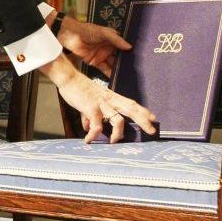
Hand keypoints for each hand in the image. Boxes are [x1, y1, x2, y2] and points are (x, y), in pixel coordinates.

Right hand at [39, 54, 156, 143]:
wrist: (68, 78)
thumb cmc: (78, 88)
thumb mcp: (88, 102)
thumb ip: (90, 115)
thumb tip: (89, 127)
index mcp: (111, 97)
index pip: (131, 103)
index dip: (143, 110)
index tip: (153, 118)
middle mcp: (110, 100)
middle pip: (131, 109)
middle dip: (143, 120)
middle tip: (152, 130)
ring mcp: (101, 104)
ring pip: (118, 120)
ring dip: (118, 133)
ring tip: (114, 142)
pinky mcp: (91, 108)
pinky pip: (97, 125)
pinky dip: (94, 135)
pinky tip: (88, 140)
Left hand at [54, 16, 130, 76]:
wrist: (69, 35)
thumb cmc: (87, 30)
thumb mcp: (103, 33)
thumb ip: (116, 40)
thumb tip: (130, 47)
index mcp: (113, 39)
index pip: (124, 48)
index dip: (131, 54)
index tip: (141, 60)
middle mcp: (109, 48)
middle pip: (120, 58)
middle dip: (126, 64)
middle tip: (136, 72)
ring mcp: (102, 55)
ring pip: (113, 64)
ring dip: (119, 70)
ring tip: (128, 77)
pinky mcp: (94, 62)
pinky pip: (104, 69)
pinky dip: (109, 74)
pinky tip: (116, 79)